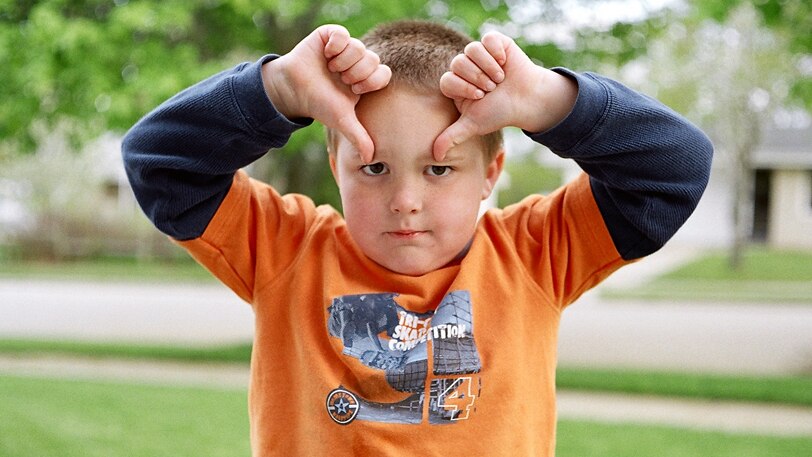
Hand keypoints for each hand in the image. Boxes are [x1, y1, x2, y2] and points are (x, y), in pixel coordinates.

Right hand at [262, 25, 390, 162]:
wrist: (293, 90)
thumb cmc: (318, 104)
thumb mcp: (342, 121)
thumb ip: (358, 137)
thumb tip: (370, 160)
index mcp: (366, 78)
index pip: (384, 73)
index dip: (369, 82)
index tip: (352, 90)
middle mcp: (358, 61)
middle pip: (373, 60)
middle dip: (354, 74)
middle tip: (339, 80)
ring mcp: (345, 47)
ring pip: (358, 47)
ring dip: (342, 62)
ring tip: (330, 69)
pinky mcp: (331, 35)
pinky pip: (342, 34)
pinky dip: (335, 46)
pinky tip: (327, 55)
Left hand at [433, 31, 576, 159]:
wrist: (526, 100)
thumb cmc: (499, 113)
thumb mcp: (473, 125)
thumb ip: (452, 137)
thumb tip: (435, 156)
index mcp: (456, 85)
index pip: (447, 80)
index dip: (464, 88)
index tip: (480, 97)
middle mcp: (464, 68)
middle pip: (458, 63)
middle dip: (477, 78)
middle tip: (491, 89)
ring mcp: (479, 54)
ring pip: (472, 49)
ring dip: (488, 67)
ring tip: (499, 79)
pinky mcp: (494, 43)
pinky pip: (487, 39)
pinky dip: (497, 52)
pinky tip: (504, 63)